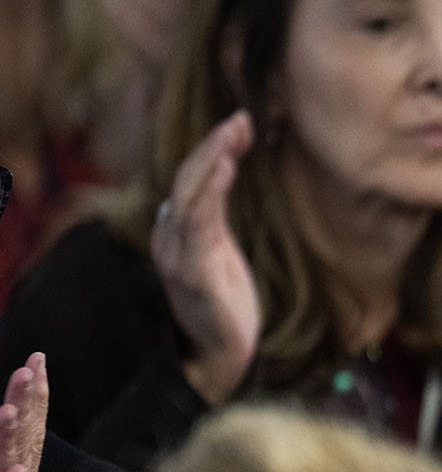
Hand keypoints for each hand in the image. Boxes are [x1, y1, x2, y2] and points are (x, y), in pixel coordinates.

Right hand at [150, 110, 260, 404]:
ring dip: (212, 159)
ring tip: (234, 132)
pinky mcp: (194, 273)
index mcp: (177, 231)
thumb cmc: (224, 303)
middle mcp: (171, 238)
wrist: (224, 354)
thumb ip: (214, 217)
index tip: (241, 123)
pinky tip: (227, 169)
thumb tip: (217, 175)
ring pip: (189, 194)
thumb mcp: (220, 250)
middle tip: (240, 118)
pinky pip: (199, 224)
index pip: (190, 180)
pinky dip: (212, 192)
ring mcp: (178, 255)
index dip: (212, 149)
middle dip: (212, 145)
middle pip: (186, 179)